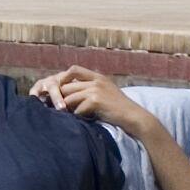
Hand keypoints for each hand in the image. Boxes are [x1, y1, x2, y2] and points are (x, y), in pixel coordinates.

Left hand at [31, 65, 146, 133]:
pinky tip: (82, 120)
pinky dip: (78, 116)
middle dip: (60, 97)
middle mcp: (96, 80)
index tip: (57, 90)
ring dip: (67, 108)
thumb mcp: (105, 92)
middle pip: (67, 86)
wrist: (134, 117)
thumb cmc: (118, 108)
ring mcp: (95, 89)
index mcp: (97, 77)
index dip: (62, 78)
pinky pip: (78, 109)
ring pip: (69, 98)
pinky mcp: (96, 100)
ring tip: (68, 115)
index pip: (73, 69)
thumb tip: (67, 94)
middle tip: (56, 107)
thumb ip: (89, 89)